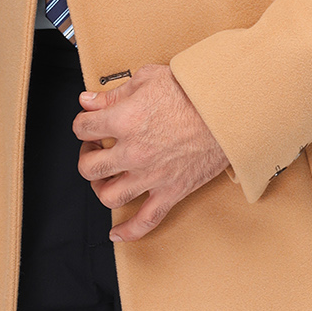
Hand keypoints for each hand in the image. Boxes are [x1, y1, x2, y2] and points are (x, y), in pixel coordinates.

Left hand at [73, 64, 228, 242]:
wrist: (229, 109)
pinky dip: (128, 232)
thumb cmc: (194, 91)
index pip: (83, 127)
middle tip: (95, 147)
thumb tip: (88, 100)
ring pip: (108, 196)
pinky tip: (117, 232)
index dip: (82, 122)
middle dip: (86, 155)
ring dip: (100, 187)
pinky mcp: (171, 191)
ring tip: (105, 176)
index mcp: (125, 120)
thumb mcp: (148, 78)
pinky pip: (145, 221)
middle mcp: (134, 152)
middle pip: (89, 166)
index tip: (89, 121)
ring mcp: (152, 176)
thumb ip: (114, 93)